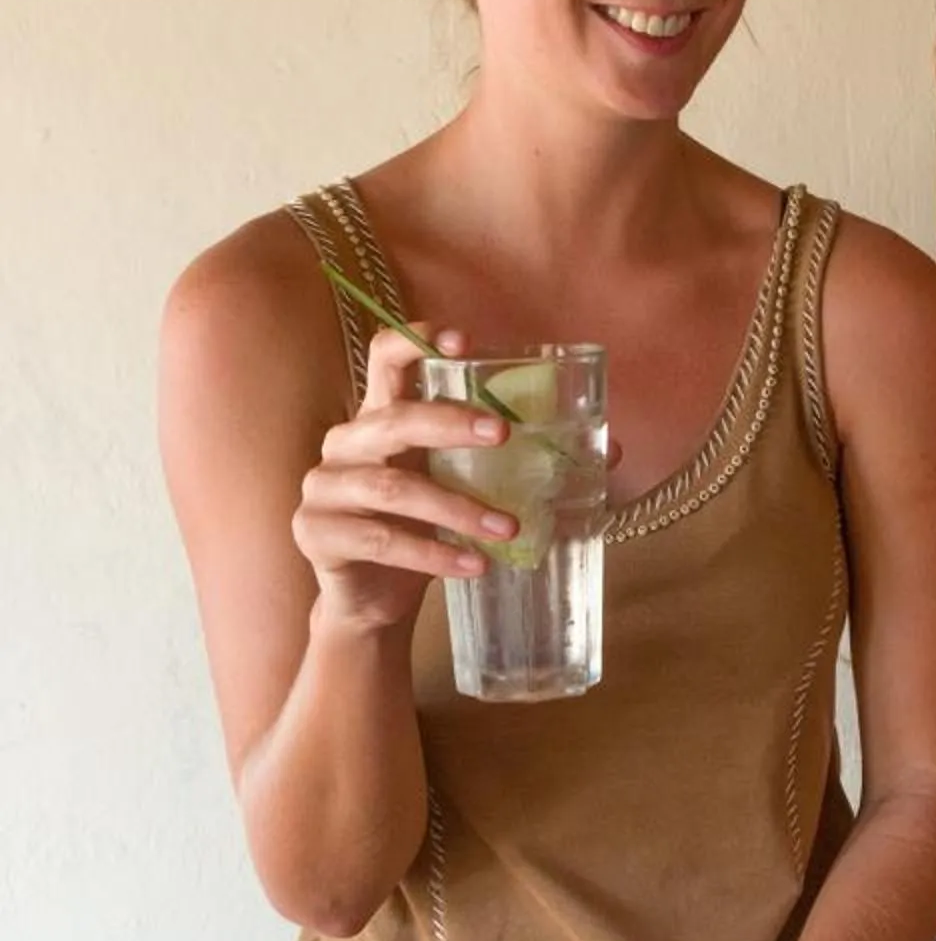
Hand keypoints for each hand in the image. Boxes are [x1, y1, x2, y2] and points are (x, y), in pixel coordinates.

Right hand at [293, 325, 517, 632]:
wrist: (373, 599)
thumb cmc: (425, 526)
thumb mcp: (469, 485)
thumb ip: (521, 461)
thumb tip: (613, 449)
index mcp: (381, 416)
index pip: (385, 358)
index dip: (415, 341)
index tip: (463, 343)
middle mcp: (346, 443)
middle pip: (393, 419)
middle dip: (451, 421)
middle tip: (505, 434)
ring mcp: (324, 488)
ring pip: (392, 489)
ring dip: (457, 508)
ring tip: (509, 527)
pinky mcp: (318, 534)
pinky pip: (381, 541)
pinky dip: (434, 554)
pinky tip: (475, 565)